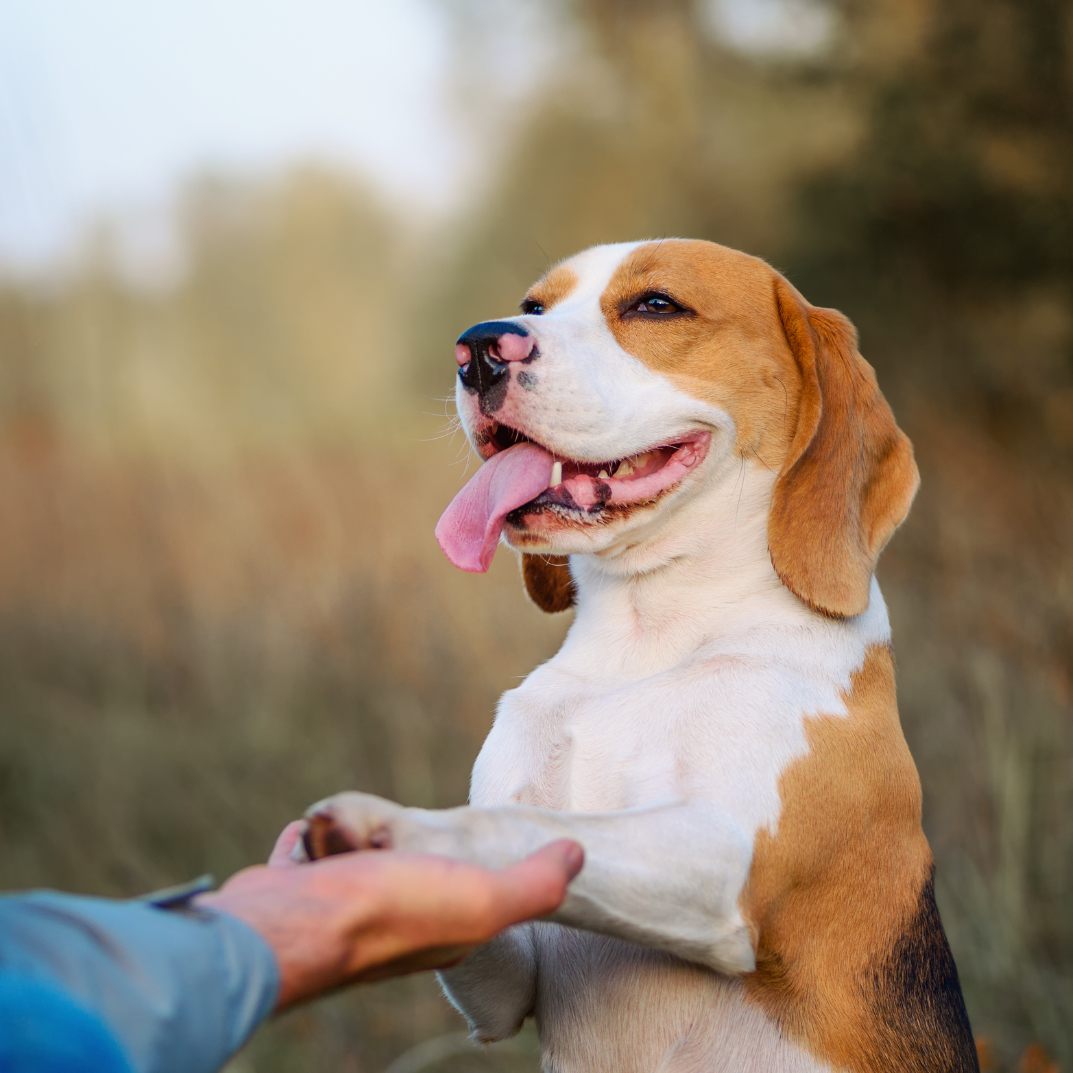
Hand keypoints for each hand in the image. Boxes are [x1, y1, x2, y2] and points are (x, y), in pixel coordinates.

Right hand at [197, 822, 583, 1009]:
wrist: (289, 927)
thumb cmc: (389, 914)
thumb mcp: (481, 900)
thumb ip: (533, 884)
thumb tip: (578, 854)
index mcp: (442, 929)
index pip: (470, 891)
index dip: (475, 863)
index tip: (472, 839)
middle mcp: (391, 923)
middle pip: (405, 866)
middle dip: (401, 841)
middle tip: (396, 832)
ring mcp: (338, 907)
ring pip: (355, 855)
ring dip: (354, 833)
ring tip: (353, 829)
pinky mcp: (294, 890)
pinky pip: (306, 854)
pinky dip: (310, 839)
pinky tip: (313, 832)